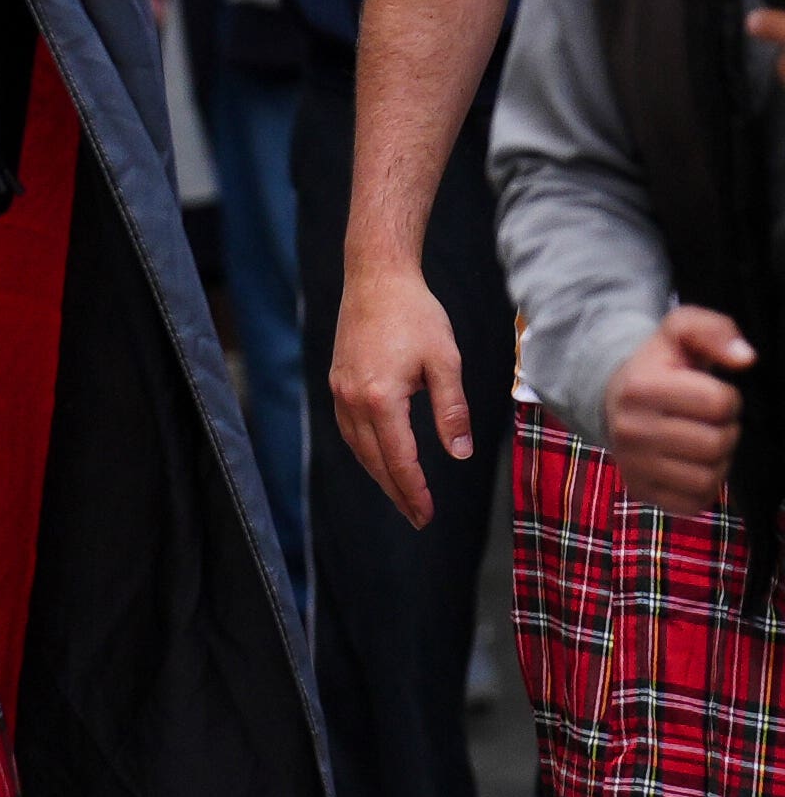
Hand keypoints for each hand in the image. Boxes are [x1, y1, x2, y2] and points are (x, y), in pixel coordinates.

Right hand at [328, 263, 474, 526]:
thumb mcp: (446, 361)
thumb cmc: (416, 315)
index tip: (426, 514)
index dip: (414, 489)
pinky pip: (349, 430)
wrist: (376, 279)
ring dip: (379, 475)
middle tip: (418, 517)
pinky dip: (365, 451)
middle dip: (396, 491)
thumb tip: (459, 453)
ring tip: (401, 495)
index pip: (399, 458)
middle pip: (374, 461)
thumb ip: (451, 410)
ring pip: (358, 448)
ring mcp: (340, 392)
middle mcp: (353, 400)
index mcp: (381, 398)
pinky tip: (379, 457)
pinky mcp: (337, 383)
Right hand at [609, 302, 755, 516]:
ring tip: (700, 441)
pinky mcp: (641, 492)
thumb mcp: (680, 331)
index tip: (709, 393)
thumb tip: (745, 359)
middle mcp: (630, 430)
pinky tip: (691, 465)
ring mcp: (632, 466)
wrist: (612, 401)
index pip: (720, 404)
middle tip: (707, 421)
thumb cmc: (659, 367)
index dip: (727, 398)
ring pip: (709, 477)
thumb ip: (714, 330)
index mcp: (641, 388)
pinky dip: (703, 486)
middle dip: (724, 431)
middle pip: (717, 444)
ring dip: (717, 460)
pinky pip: (695, 502)